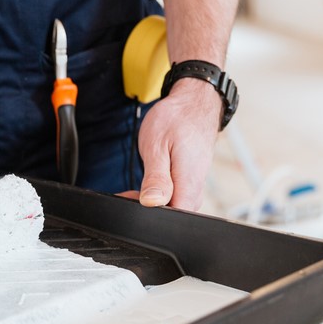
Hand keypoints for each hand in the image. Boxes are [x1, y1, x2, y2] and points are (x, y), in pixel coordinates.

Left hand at [137, 78, 222, 210]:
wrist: (194, 104)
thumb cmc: (176, 120)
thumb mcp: (157, 146)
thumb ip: (156, 178)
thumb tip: (152, 203)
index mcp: (189, 183)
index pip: (174, 218)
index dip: (150, 218)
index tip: (132, 203)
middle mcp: (195, 189)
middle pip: (171, 216)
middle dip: (146, 211)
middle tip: (127, 194)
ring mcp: (194, 187)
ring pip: (171, 207)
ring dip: (150, 201)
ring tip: (135, 189)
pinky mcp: (190, 183)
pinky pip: (174, 197)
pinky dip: (158, 194)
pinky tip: (147, 185)